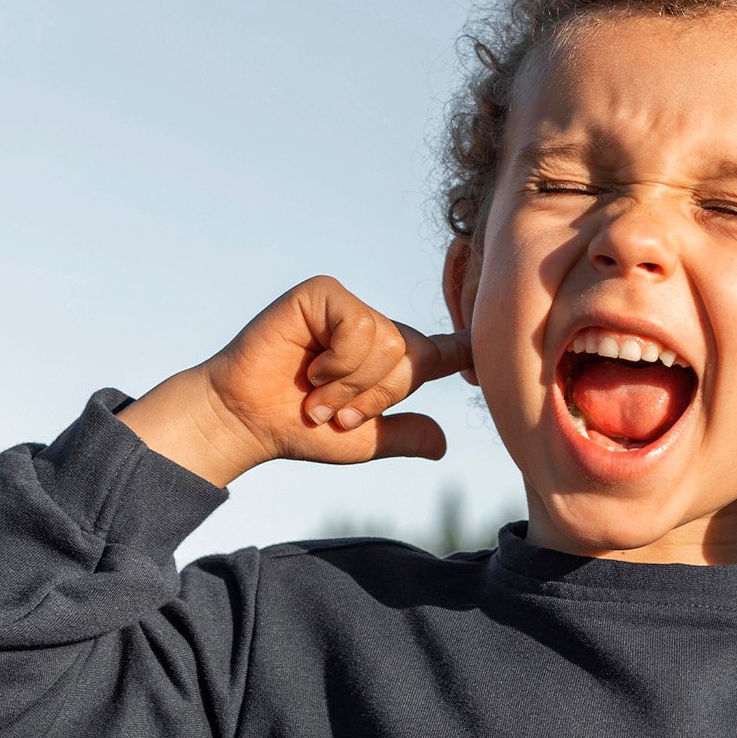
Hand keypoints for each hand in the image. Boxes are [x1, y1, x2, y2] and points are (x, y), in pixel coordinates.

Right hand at [118, 275, 470, 485]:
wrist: (246, 420)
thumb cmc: (296, 428)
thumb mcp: (363, 440)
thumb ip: (405, 436)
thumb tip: (443, 445)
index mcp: (389, 362)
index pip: (443, 350)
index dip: (469, 347)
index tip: (490, 345)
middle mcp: (374, 328)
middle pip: (413, 358)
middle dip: (373, 398)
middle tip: (330, 412)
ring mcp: (349, 307)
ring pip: (388, 344)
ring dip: (349, 385)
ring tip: (315, 393)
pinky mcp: (323, 293)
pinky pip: (360, 325)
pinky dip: (338, 360)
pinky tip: (310, 364)